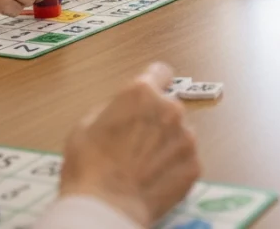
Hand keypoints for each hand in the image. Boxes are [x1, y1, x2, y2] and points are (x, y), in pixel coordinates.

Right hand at [59, 62, 200, 226]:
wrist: (106, 207)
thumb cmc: (88, 166)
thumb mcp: (85, 126)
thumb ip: (114, 108)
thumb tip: (125, 109)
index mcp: (142, 94)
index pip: (160, 72)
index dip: (154, 83)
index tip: (149, 97)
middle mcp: (171, 109)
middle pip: (169, 107)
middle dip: (157, 120)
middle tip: (136, 143)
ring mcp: (186, 137)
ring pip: (179, 134)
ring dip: (167, 144)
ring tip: (144, 166)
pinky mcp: (194, 164)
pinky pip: (185, 160)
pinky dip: (173, 168)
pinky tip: (154, 180)